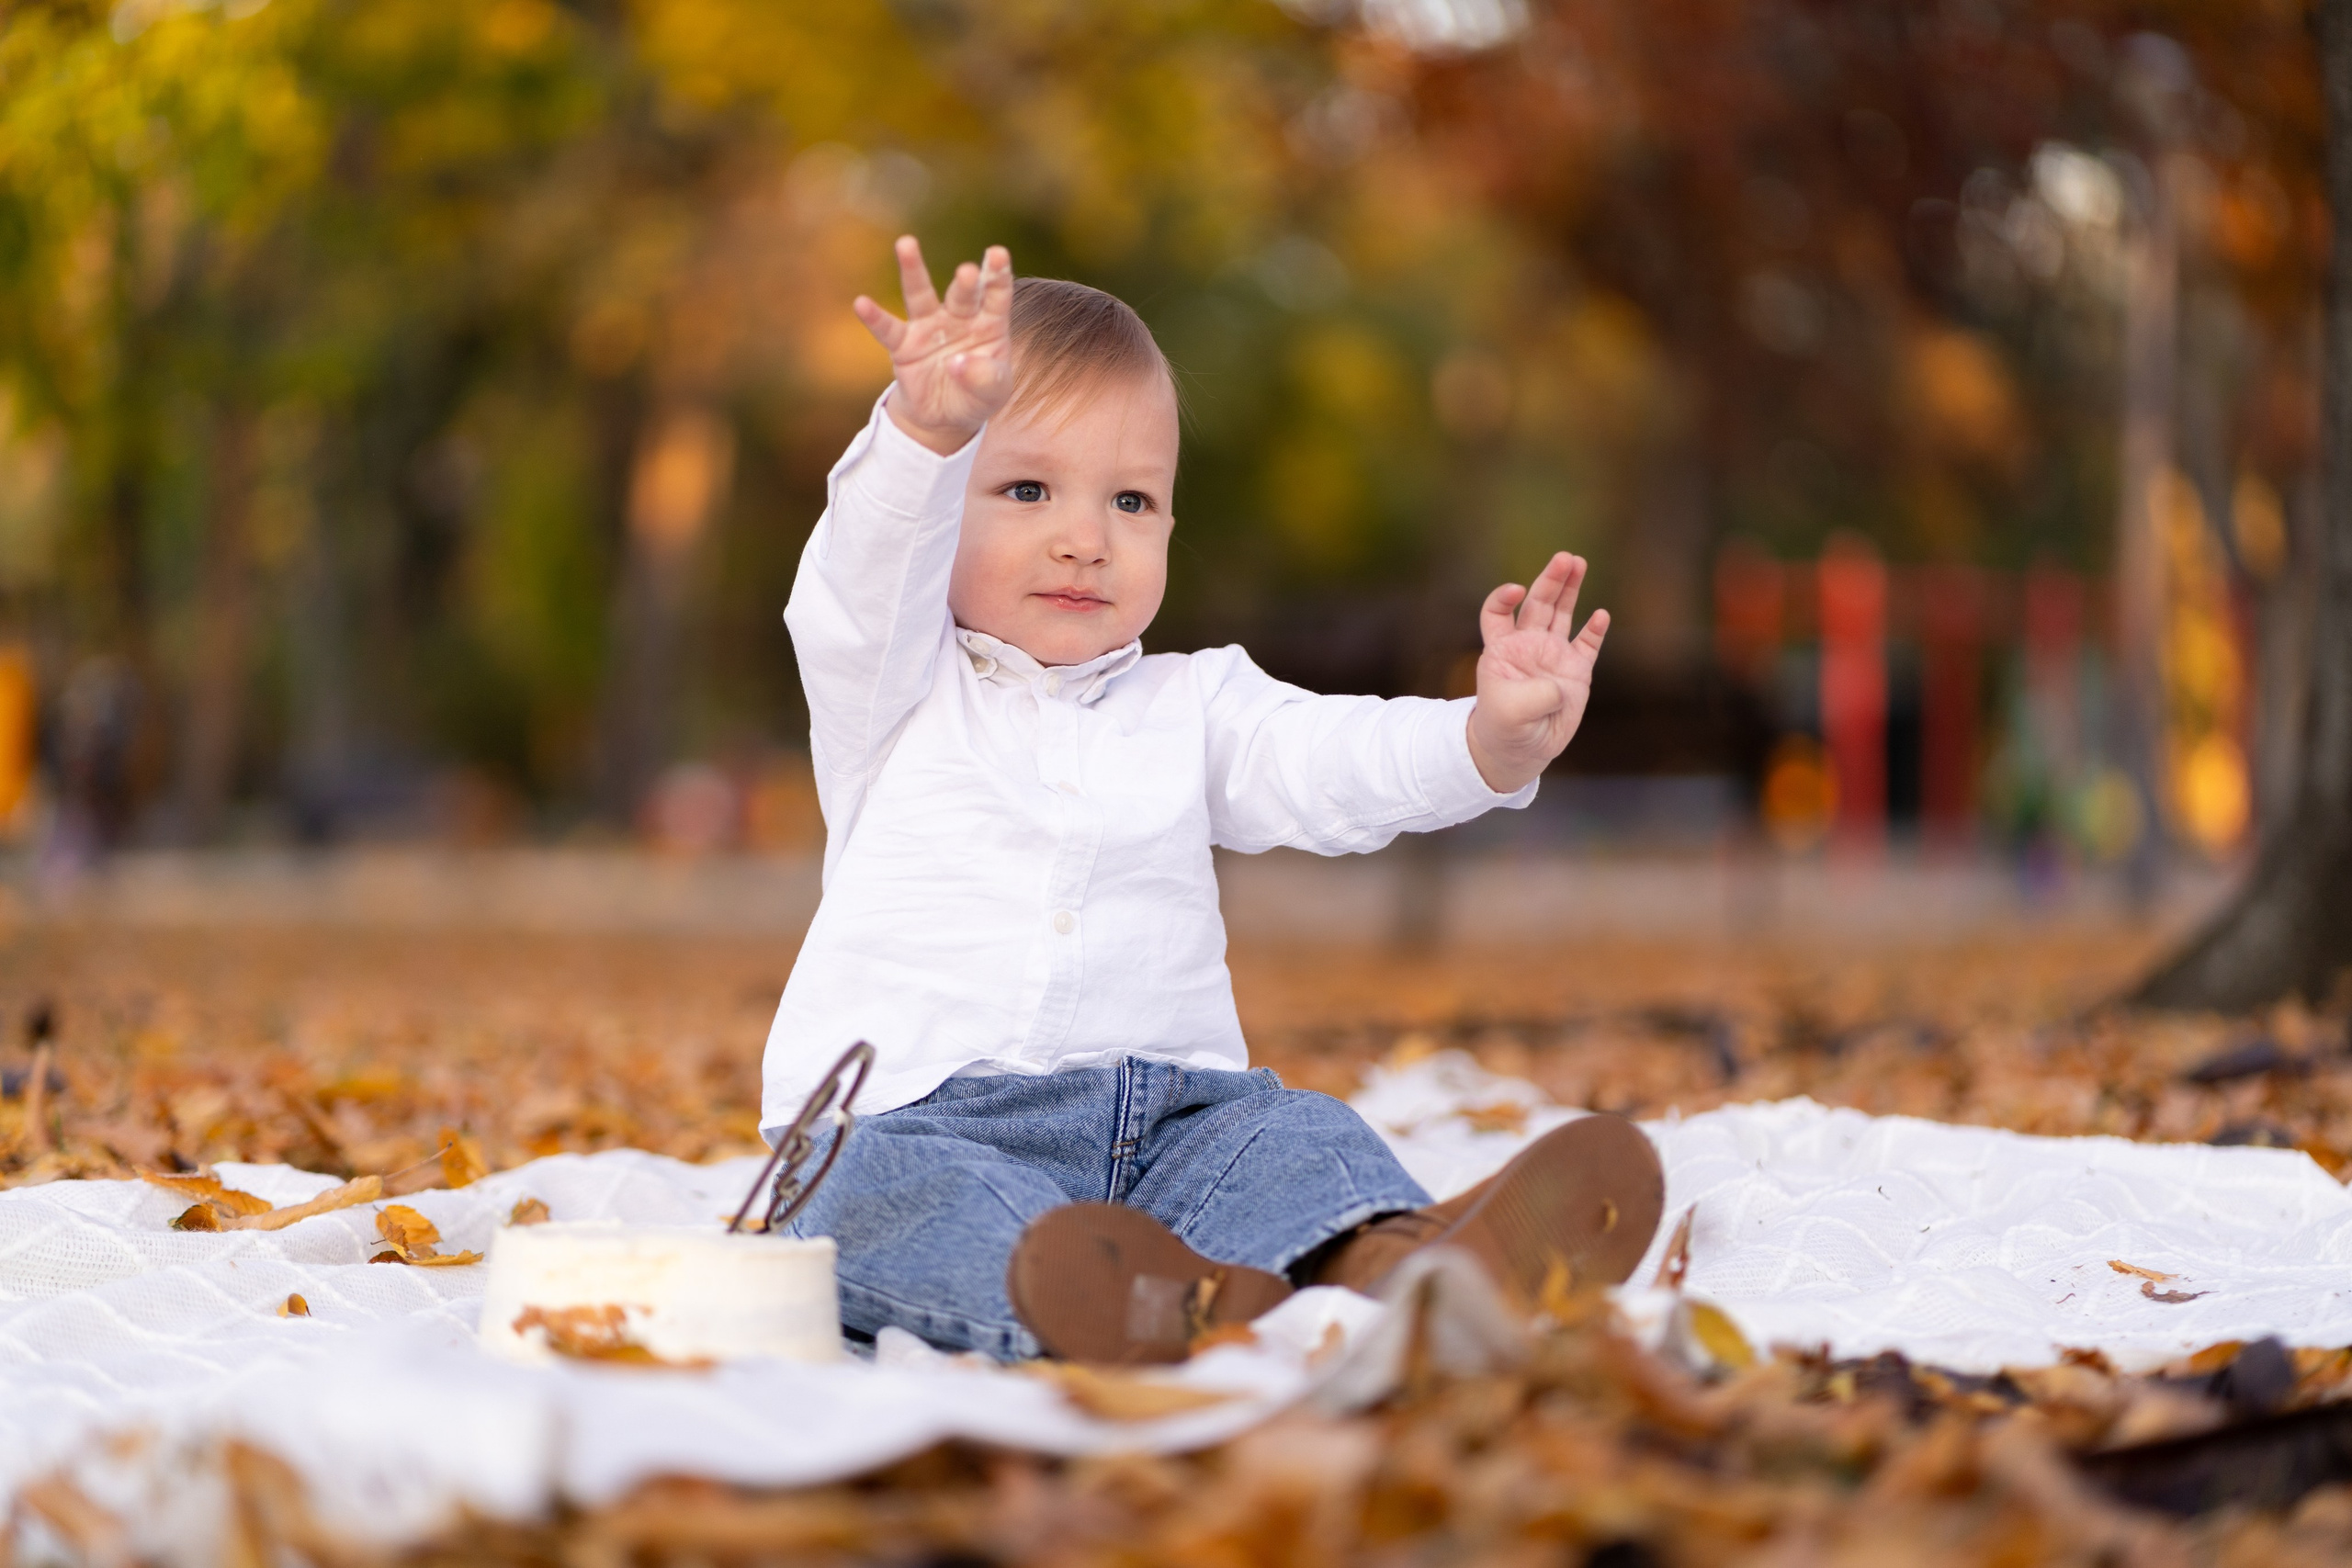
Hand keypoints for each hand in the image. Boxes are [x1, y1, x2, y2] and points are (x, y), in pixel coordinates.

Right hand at [854, 236, 1013, 455]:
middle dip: (965, 283)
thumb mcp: (993, 393)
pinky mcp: (903, 345)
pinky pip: (888, 329)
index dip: (997, 276)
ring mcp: (928, 328)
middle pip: (962, 295)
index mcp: (989, 324)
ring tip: (906, 244)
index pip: (996, 296)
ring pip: (920, 295)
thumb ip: (985, 378)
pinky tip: (862, 303)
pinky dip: (875, 317)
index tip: (997, 254)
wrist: (946, 416)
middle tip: (968, 271)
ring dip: (913, 270)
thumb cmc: (976, 395)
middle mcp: (958, 318)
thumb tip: (959, 363)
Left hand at [1465, 552, 1609, 793]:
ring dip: (1570, 589)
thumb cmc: (1504, 727)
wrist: (1520, 751)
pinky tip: (1600, 616)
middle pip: (1538, 603)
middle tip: (1564, 558)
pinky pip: (1587, 645)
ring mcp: (1554, 656)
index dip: (1504, 598)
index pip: (1498, 612)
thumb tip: (1561, 685)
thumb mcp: (1509, 712)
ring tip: (1579, 563)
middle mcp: (1528, 645)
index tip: (1516, 593)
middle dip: (1550, 580)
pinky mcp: (1576, 672)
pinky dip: (1594, 630)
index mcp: (1502, 649)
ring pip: (1563, 614)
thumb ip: (1533, 695)